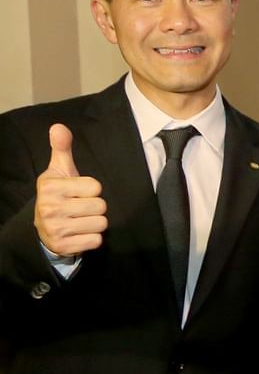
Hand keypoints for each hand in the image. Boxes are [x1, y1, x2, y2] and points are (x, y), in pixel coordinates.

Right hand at [34, 124, 107, 256]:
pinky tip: (79, 233)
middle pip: (101, 206)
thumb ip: (62, 148)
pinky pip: (96, 241)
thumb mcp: (59, 170)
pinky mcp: (63, 246)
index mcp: (51, 187)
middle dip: (95, 207)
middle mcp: (50, 208)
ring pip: (100, 224)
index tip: (78, 192)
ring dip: (95, 223)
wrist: (43, 227)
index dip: (92, 189)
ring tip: (80, 220)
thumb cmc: (59, 194)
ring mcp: (56, 229)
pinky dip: (91, 238)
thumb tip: (59, 126)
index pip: (95, 187)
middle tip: (80, 208)